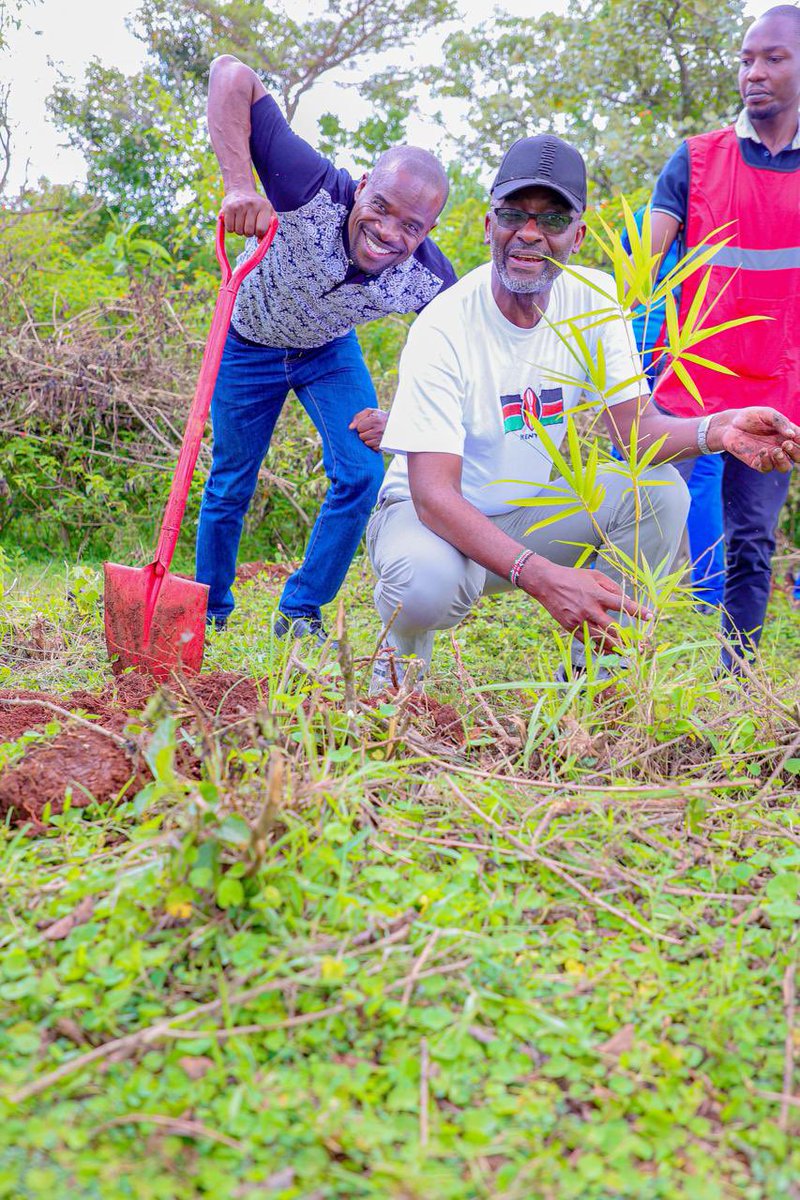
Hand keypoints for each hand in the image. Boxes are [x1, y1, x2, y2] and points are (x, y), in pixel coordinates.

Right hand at [220, 190, 274, 238]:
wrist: (241, 190)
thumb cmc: (257, 207)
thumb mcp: (268, 214)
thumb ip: (269, 229)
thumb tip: (260, 242)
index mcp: (265, 207)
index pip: (261, 230)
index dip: (259, 233)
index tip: (257, 229)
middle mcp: (252, 205)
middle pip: (249, 232)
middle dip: (249, 232)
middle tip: (248, 224)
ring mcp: (239, 205)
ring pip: (239, 232)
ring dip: (240, 230)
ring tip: (241, 220)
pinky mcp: (228, 207)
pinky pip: (229, 229)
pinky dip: (231, 229)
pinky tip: (234, 220)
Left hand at [349, 408, 387, 450]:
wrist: (395, 422)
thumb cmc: (379, 416)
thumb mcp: (369, 412)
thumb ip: (358, 417)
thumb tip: (350, 428)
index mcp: (375, 420)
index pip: (359, 428)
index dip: (361, 425)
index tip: (366, 423)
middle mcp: (379, 430)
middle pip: (361, 436)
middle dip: (363, 433)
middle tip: (370, 429)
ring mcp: (382, 439)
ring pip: (366, 443)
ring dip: (367, 439)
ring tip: (373, 434)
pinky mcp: (384, 446)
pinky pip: (372, 448)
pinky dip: (372, 444)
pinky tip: (376, 439)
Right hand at [523, 559, 651, 647]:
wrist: (546, 583)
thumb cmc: (573, 577)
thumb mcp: (594, 575)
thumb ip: (612, 587)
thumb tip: (625, 600)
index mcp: (597, 594)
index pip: (622, 605)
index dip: (637, 611)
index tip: (650, 616)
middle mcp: (589, 610)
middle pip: (613, 629)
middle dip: (629, 639)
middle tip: (641, 646)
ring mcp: (579, 621)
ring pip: (601, 640)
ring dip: (616, 648)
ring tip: (628, 654)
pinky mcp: (571, 628)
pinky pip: (588, 642)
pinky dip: (599, 648)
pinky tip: (609, 652)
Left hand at [709, 408, 799, 472]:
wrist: (729, 424)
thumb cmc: (750, 417)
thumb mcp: (767, 414)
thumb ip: (780, 422)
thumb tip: (792, 435)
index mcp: (788, 435)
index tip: (794, 437)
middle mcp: (781, 447)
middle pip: (798, 457)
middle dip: (796, 452)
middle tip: (785, 444)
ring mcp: (770, 456)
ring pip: (785, 467)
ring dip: (784, 461)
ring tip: (776, 451)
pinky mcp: (757, 462)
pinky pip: (767, 468)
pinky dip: (767, 462)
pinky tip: (762, 451)